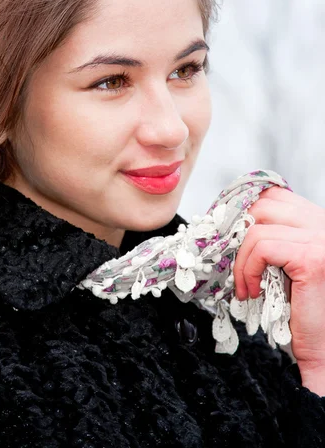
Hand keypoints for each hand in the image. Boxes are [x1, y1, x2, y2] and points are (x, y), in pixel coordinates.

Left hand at [232, 186, 324, 387]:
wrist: (323, 347)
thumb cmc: (302, 309)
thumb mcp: (282, 264)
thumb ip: (269, 238)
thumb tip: (229, 219)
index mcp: (316, 221)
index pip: (272, 195)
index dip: (243, 211)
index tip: (227, 236)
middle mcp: (322, 224)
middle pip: (261, 206)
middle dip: (237, 235)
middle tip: (232, 265)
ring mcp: (319, 239)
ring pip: (256, 228)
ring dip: (240, 261)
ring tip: (245, 287)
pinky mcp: (312, 259)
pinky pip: (262, 248)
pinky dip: (248, 270)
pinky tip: (254, 291)